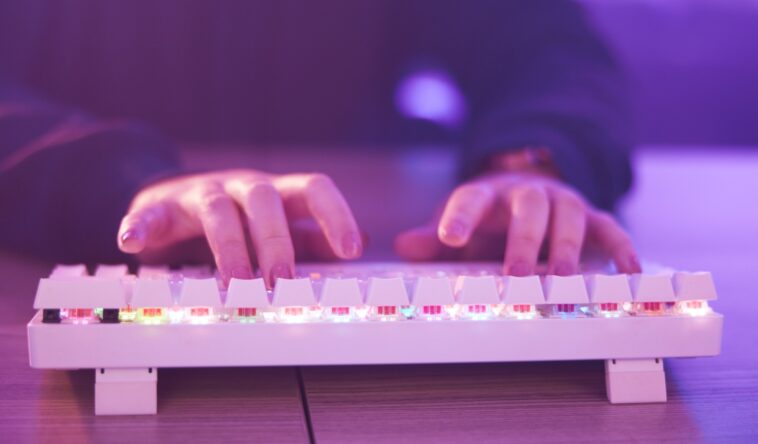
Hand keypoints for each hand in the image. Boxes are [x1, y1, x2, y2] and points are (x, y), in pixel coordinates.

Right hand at [117, 170, 362, 285]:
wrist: (174, 199)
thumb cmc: (236, 220)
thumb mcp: (277, 226)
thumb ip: (311, 237)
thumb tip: (358, 246)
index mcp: (277, 192)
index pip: (314, 189)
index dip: (334, 215)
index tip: (350, 249)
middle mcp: (242, 187)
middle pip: (264, 200)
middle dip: (276, 241)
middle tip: (284, 281)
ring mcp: (200, 194)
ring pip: (217, 210)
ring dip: (228, 246)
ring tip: (234, 283)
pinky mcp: (161, 208)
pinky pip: (149, 215)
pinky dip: (141, 228)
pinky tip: (132, 244)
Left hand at [395, 171, 640, 274]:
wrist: (528, 194)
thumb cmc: (488, 220)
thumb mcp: (458, 226)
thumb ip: (432, 238)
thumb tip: (406, 246)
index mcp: (488, 194)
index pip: (470, 199)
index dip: (460, 217)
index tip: (448, 238)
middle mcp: (526, 194)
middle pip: (528, 207)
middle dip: (522, 240)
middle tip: (515, 274)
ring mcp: (562, 202)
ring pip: (568, 214)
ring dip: (565, 245)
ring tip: (560, 278)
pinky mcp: (591, 217)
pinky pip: (610, 227)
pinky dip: (621, 246)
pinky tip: (628, 270)